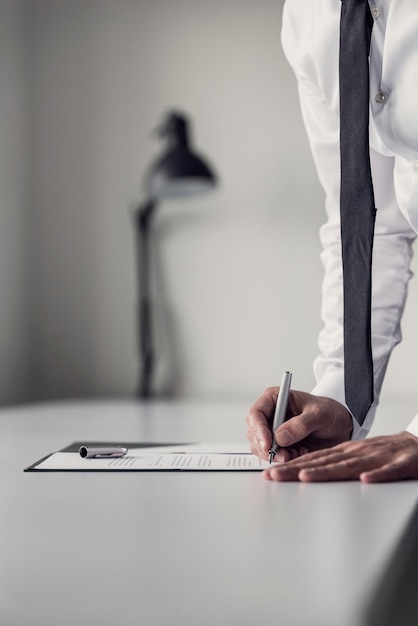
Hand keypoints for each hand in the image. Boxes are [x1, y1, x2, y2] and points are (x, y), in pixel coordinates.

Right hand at [246, 387, 352, 461]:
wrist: (340, 426)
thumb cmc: (329, 412)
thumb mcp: (320, 414)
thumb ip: (300, 424)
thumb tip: (279, 436)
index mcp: (275, 398)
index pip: (256, 413)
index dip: (258, 430)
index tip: (268, 445)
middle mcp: (270, 414)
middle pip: (254, 432)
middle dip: (267, 447)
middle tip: (285, 456)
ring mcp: (273, 430)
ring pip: (260, 447)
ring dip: (276, 455)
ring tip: (297, 453)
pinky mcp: (278, 445)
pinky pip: (271, 456)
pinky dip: (283, 459)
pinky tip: (299, 454)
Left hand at [263, 431, 417, 481]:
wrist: (417, 444)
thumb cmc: (384, 453)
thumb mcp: (355, 455)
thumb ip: (332, 464)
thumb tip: (303, 474)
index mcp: (345, 452)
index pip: (313, 458)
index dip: (290, 466)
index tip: (270, 474)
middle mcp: (357, 453)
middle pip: (324, 462)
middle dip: (297, 469)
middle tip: (275, 476)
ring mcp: (378, 458)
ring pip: (351, 465)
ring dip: (328, 470)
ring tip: (306, 476)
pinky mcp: (401, 464)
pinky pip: (388, 471)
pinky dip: (377, 474)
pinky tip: (366, 479)